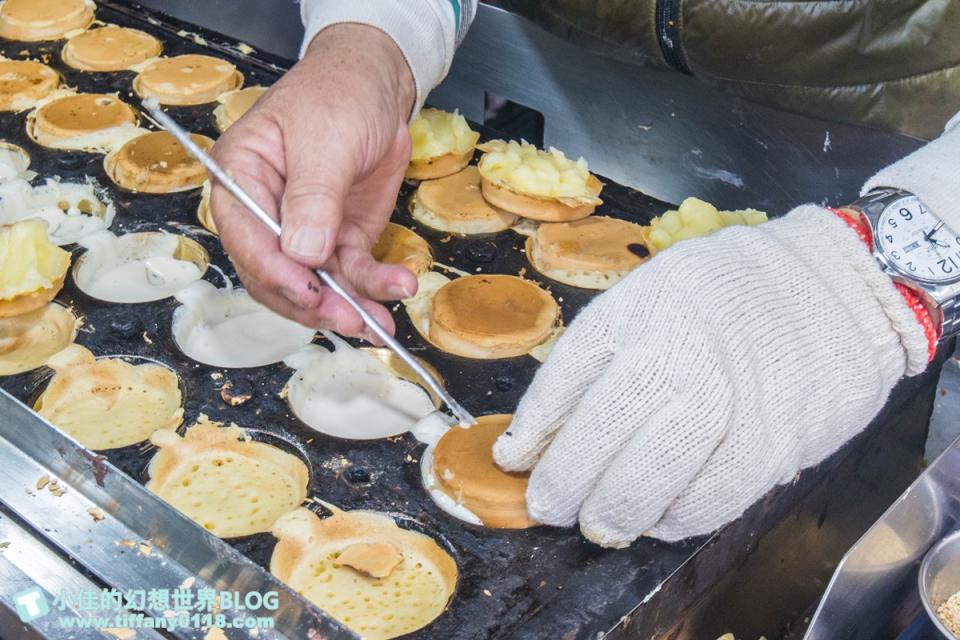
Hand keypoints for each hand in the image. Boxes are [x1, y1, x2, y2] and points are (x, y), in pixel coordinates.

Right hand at [210, 24, 418, 339]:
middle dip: (314, 302)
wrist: (376, 85)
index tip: (309, 292)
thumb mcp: (324, 139)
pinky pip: (352, 271)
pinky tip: (398, 286)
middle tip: (350, 318)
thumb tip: (303, 253)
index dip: (276, 273)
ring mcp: (305, 230)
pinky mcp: (340, 238)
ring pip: (316, 284)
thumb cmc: (337, 95)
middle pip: (277, 275)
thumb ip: (313, 197)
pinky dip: (373, 286)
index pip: (247, 239)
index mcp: (241, 179)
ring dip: (348, 305)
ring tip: (380, 322)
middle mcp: (265, 213)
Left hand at [493, 207, 927, 546]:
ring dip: (613, 513)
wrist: (838, 285)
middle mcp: (677, 351)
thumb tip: (550, 427)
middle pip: (598, 436)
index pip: (565, 377)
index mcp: (640, 306)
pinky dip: (673, 520)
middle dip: (562, 485)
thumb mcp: (657, 292)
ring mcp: (726, 399)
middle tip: (549, 507)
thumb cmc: (733, 291)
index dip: (532, 429)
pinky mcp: (771, 442)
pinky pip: (707, 501)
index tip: (512, 460)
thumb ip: (608, 352)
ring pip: (647, 479)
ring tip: (599, 522)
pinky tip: (658, 518)